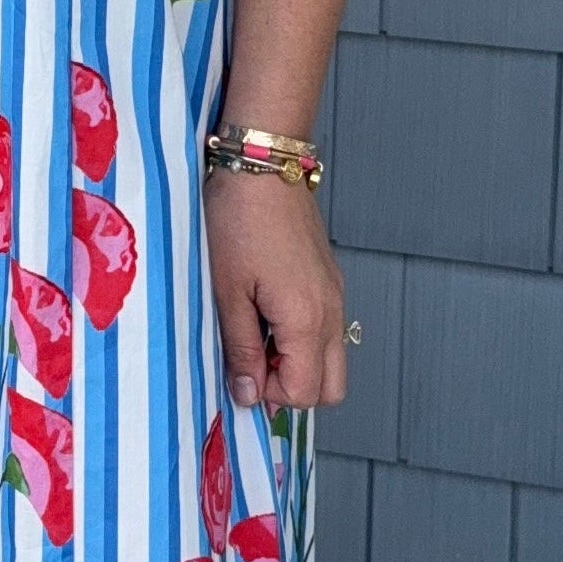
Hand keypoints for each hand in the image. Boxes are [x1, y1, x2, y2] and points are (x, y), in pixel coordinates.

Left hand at [204, 169, 349, 413]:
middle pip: (331, 387)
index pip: (306, 394)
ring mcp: (335, 295)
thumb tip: (248, 394)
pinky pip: (328, 328)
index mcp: (307, 321)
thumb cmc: (238, 223)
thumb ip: (241, 349)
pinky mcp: (329, 278)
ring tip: (256, 335)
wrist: (263, 166)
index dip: (269, 395)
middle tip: (252, 363)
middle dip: (292, 387)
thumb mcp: (227, 293)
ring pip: (332, 357)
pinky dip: (302, 337)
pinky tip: (267, 312)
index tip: (239, 373)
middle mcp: (332, 312)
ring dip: (296, 362)